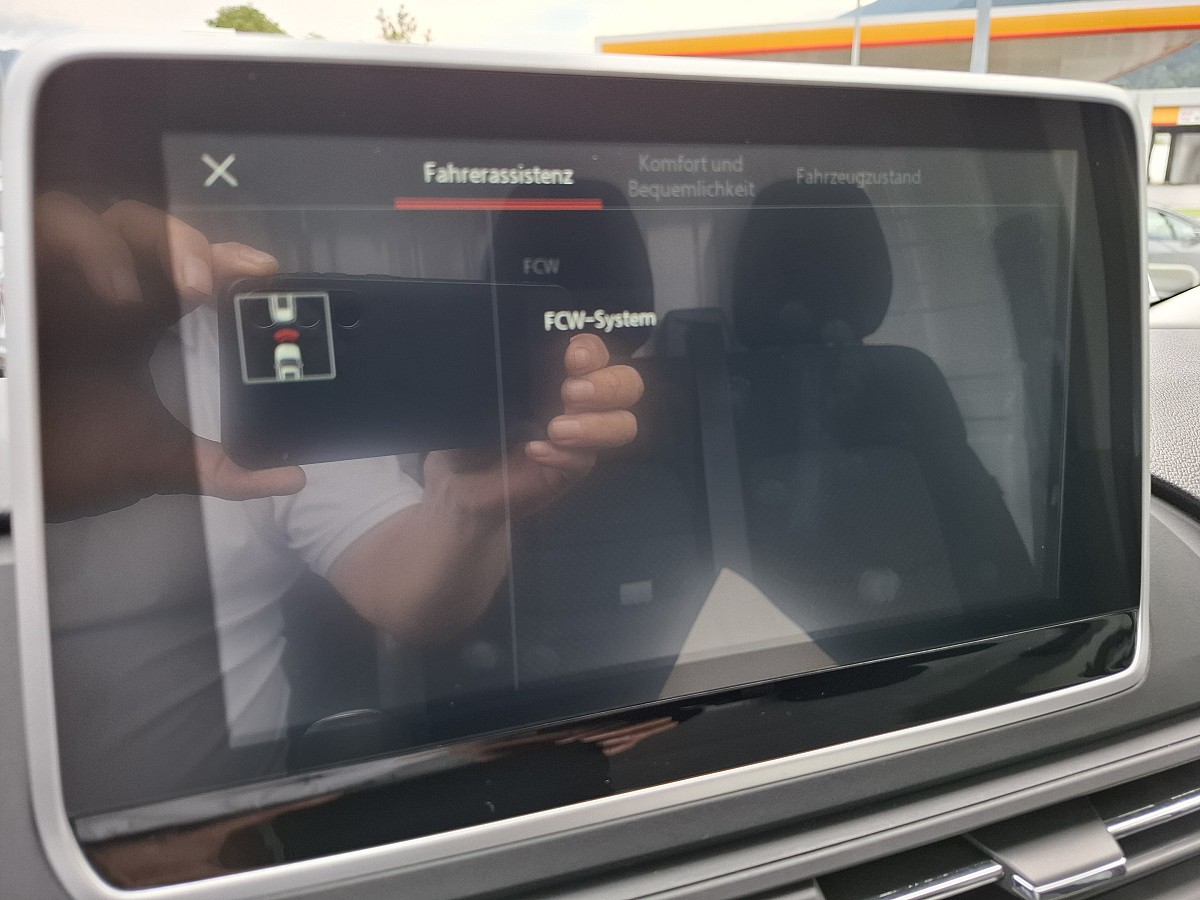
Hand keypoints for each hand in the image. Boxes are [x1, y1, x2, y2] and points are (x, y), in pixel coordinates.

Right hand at [35, 193, 304, 517]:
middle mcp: (91, 287)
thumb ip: (216, 466)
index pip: (187, 266)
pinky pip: (19, 237)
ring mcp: (41, 281)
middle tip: (203, 287)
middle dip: (176, 243)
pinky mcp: (3, 286)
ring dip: (106, 243)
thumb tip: (292, 476)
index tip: (263, 273)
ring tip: (127, 296)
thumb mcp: (147, 460)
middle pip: (140, 227)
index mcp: (136, 316)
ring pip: (73, 213)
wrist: (5, 478)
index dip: (223, 257)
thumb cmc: (64, 454)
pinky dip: (51, 254)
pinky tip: (72, 295)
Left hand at [424, 332, 643, 520]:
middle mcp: (579, 400)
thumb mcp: (480, 390)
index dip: (593, 350)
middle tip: (571, 393)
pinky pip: (585, 460)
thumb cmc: (469, 425)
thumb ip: (503, 369)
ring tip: (556, 429)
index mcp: (559, 371)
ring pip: (623, 425)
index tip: (572, 356)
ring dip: (596, 424)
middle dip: (608, 385)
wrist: (455, 478)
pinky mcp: (570, 470)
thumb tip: (510, 352)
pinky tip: (534, 451)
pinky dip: (563, 455)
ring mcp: (581, 437)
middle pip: (628, 384)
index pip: (596, 351)